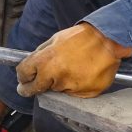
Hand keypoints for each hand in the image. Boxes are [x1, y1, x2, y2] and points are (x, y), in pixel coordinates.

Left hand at [16, 23, 131, 98]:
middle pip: (37, 88)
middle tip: (33, 86)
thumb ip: (41, 55)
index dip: (22, 77)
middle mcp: (56, 77)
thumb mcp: (54, 40)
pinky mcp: (86, 93)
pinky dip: (75, 86)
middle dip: (34, 87)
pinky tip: (82, 73)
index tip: (23, 81)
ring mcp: (72, 86)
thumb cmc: (81, 38)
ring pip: (58, 90)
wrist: (108, 40)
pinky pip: (74, 93)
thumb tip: (31, 66)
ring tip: (72, 68)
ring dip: (59, 83)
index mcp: (45, 61)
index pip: (24, 74)